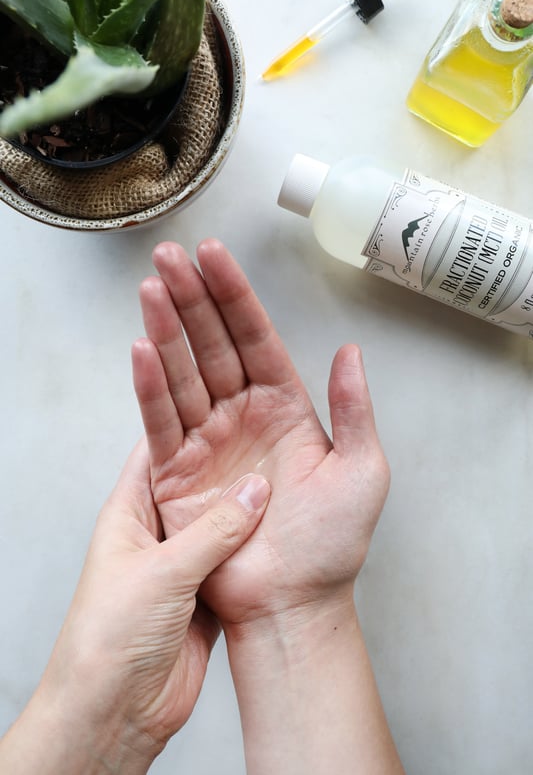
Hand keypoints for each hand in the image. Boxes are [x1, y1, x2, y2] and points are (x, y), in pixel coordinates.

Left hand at [0, 440, 269, 774]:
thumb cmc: (110, 636)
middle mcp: (155, 533)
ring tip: (282, 473)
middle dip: (227, 460)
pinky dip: (255, 546)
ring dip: (246, 507)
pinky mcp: (203, 594)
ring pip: (220, 522)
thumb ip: (214, 530)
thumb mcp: (164, 572)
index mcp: (128, 514)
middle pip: (196, 483)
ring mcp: (181, 564)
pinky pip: (234, 558)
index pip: (157, 451)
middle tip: (264, 430)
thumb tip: (256, 489)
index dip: (184, 421)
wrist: (115, 711)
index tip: (220, 397)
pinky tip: (281, 529)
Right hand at [132, 239, 389, 628]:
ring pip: (184, 373)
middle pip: (212, 345)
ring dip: (166, 329)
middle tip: (168, 257)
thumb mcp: (362, 471)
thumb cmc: (332, 545)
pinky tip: (142, 347)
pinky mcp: (179, 471)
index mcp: (285, 406)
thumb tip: (350, 352)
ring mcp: (209, 440)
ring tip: (151, 287)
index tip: (213, 256)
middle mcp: (243, 415)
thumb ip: (354, 409)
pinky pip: (163, 420)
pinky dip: (151, 385)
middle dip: (192, 298)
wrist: (294, 602)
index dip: (234, 296)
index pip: (255, 337)